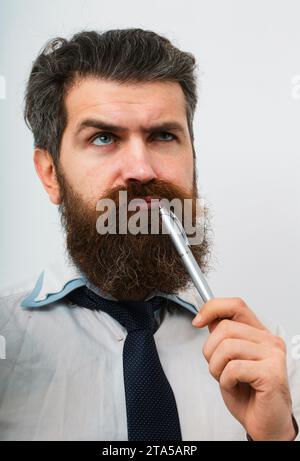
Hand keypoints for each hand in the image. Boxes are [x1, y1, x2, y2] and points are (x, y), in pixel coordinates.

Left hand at [192, 297, 295, 440]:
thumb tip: (207, 317)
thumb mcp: (229, 359)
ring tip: (227, 379)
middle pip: (225, 327)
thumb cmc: (248, 393)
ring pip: (227, 346)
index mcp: (258, 333)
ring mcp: (273, 355)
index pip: (235, 305)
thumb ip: (223, 337)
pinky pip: (234, 368)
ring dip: (217, 368)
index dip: (212, 308)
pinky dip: (226, 381)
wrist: (265, 423)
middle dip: (210, 351)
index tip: (197, 321)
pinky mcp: (271, 373)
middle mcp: (269, 340)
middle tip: (217, 368)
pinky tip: (235, 387)